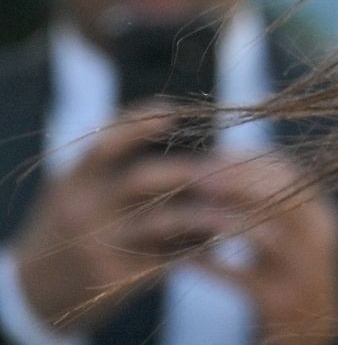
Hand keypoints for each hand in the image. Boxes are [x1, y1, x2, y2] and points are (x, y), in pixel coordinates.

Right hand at [10, 105, 228, 330]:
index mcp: (75, 181)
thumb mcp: (75, 191)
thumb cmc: (71, 227)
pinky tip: (221, 239)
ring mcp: (99, 244)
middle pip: (143, 179)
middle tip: (228, 168)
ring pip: (163, 221)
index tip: (174, 111)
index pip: (105, 143)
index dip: (139, 123)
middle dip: (190, 171)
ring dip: (206, 213)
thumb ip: (112, 168)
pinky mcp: (115, 278)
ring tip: (236, 206)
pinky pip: (167, 258)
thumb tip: (178, 125)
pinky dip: (198, 246)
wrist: (33, 293)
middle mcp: (85, 209)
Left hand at [186, 151, 337, 344]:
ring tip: (186, 215)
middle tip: (194, 177)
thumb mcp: (296, 236)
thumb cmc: (291, 277)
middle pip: (280, 197)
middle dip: (235, 184)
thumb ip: (272, 202)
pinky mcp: (281, 304)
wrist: (310, 335)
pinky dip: (211, 267)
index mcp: (324, 218)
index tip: (212, 156)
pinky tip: (183, 261)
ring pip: (263, 235)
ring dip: (221, 222)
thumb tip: (225, 159)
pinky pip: (241, 278)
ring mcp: (304, 273)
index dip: (250, 161)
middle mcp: (321, 241)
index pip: (290, 174)